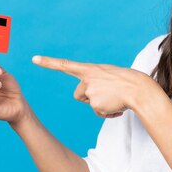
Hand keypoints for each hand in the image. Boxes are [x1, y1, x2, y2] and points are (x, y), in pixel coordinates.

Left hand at [32, 55, 159, 118]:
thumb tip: (91, 97)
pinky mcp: (95, 104)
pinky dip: (108, 112)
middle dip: (89, 98)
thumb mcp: (107, 75)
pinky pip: (99, 112)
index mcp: (89, 69)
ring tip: (115, 98)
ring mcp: (90, 92)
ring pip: (89, 104)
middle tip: (107, 94)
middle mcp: (86, 79)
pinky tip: (117, 106)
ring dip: (100, 105)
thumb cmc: (125, 81)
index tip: (34, 59)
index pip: (64, 64)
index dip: (48, 62)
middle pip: (78, 95)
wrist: (138, 89)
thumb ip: (95, 81)